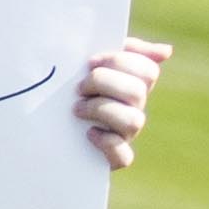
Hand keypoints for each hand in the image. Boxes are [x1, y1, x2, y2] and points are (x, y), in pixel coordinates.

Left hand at [79, 34, 173, 167]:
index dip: (121, 61)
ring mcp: (126, 134)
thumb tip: (167, 51)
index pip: (148, 70)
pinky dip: (106, 143)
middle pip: (138, 91)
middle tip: (79, 87)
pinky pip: (124, 156)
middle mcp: (134, 109)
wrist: (41, 128)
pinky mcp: (114, 158)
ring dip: (101, 110)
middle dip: (104, 83)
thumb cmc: (69, 90)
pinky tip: (89, 133)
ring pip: (133, 121)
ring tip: (77, 109)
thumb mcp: (89, 64)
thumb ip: (123, 50)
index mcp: (132, 84)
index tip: (90, 62)